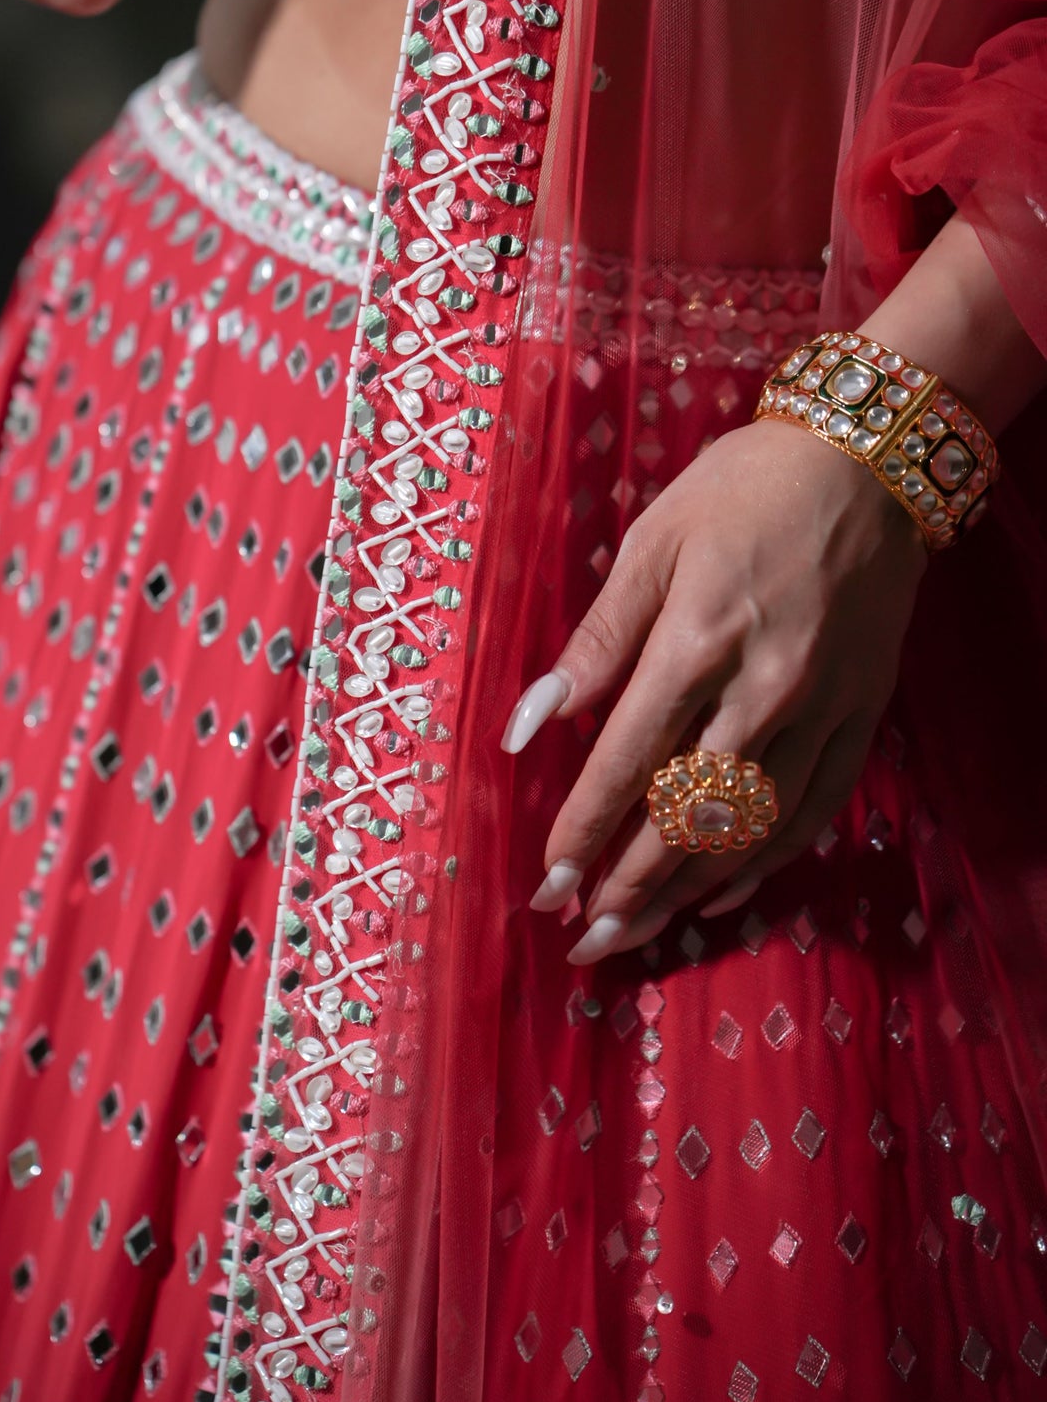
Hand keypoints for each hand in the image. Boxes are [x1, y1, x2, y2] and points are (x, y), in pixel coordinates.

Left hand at [502, 416, 928, 959]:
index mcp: (698, 639)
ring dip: (688, 891)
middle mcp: (764, 688)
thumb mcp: (651, 542)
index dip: (585, 828)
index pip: (630, 760)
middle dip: (630, 886)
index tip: (547, 883)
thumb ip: (596, 640)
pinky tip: (720, 895)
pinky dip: (766, 862)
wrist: (869, 460)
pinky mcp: (863, 715)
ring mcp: (822, 708)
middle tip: (583, 941)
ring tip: (637, 936)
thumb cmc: (741, 489)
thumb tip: (532, 721)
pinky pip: (814, 811)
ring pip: (751, 827)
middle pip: (689, 815)